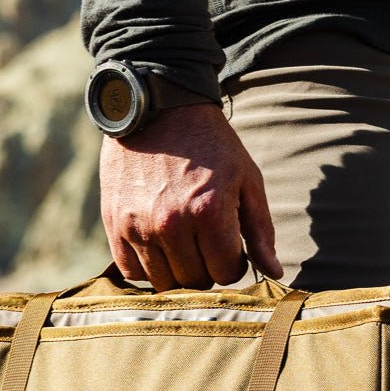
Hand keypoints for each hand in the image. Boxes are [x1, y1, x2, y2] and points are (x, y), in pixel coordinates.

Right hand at [99, 103, 283, 290]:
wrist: (158, 107)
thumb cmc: (212, 145)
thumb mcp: (247, 180)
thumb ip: (261, 230)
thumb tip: (274, 273)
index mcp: (209, 213)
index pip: (225, 273)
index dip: (232, 263)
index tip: (229, 246)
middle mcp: (171, 224)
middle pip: (195, 280)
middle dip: (207, 267)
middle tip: (206, 242)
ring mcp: (139, 226)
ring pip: (164, 282)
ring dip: (178, 271)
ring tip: (183, 244)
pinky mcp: (115, 224)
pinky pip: (132, 271)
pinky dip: (147, 268)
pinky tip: (159, 248)